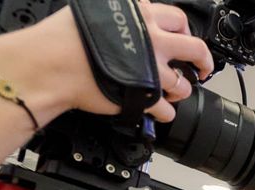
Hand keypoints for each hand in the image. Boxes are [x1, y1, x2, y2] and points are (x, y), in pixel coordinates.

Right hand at [70, 2, 213, 121]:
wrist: (51, 63)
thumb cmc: (63, 38)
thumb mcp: (96, 8)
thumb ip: (122, 12)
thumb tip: (131, 13)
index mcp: (142, 16)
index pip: (179, 21)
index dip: (186, 32)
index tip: (187, 40)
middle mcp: (153, 41)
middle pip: (196, 51)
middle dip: (203, 63)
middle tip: (201, 70)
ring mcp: (152, 70)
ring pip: (184, 85)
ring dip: (180, 91)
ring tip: (172, 93)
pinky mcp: (146, 96)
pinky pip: (167, 110)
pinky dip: (164, 113)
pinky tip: (158, 111)